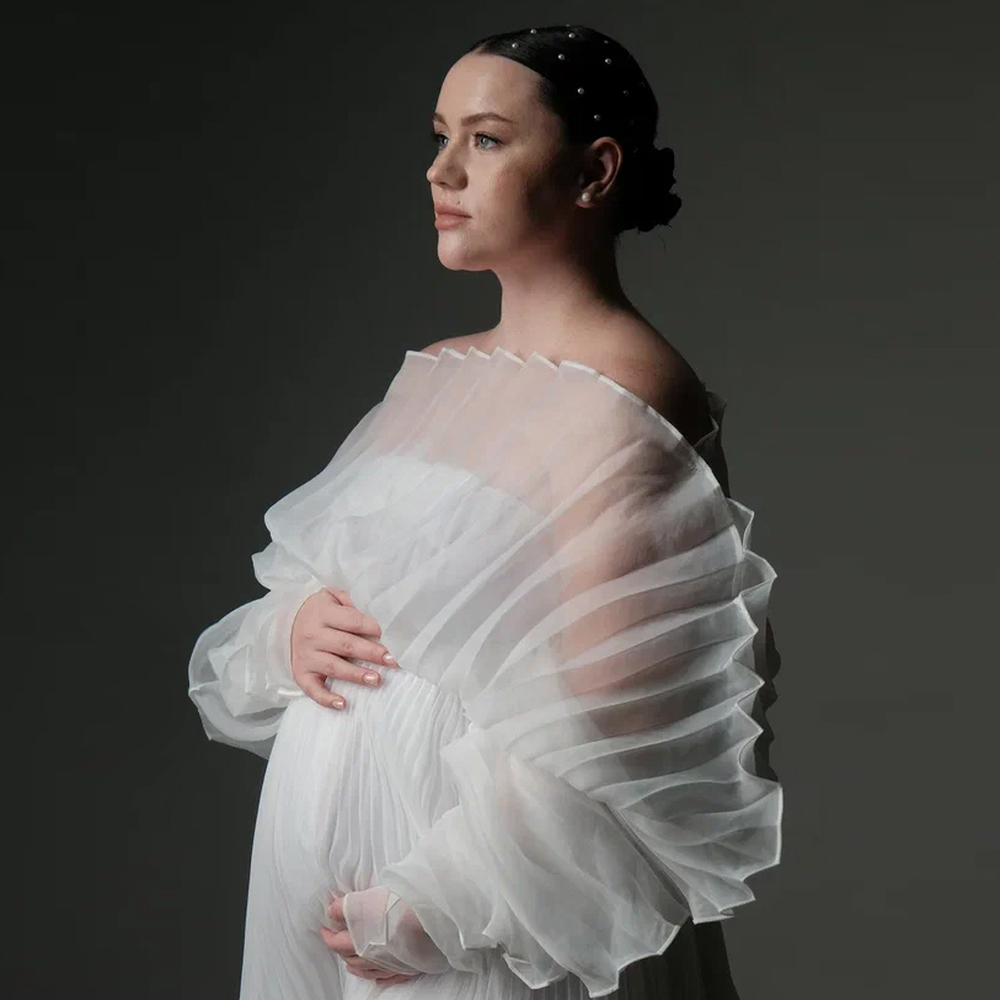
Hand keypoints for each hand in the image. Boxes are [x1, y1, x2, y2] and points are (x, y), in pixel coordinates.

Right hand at [290, 587, 398, 709]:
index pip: (351, 621)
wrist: (286, 625)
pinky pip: (313, 689)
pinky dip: (326, 698)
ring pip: (334, 667)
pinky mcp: (301, 674)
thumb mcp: (329, 596)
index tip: (384, 634)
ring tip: (376, 680)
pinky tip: (343, 704)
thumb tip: (367, 611)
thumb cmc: (318, 612)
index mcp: (322, 614)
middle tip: (391, 661)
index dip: (370, 627)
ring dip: (356, 675)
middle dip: (370, 653)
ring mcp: (306, 656)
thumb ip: (347, 600)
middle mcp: (313, 636)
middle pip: (346, 645)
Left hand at [321, 892, 418, 984]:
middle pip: (349, 958)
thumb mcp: (364, 900)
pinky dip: (378, 975)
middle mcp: (370, 959)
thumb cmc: (396, 908)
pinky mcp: (405, 968)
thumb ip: (344, 906)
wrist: (427, 920)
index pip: (335, 943)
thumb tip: (331, 910)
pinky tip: (377, 975)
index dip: (327, 935)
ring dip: (355, 965)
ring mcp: (388, 965)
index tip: (324, 928)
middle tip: (337, 939)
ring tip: (350, 961)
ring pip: (365, 970)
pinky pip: (387, 976)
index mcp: (358, 943)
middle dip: (340, 949)